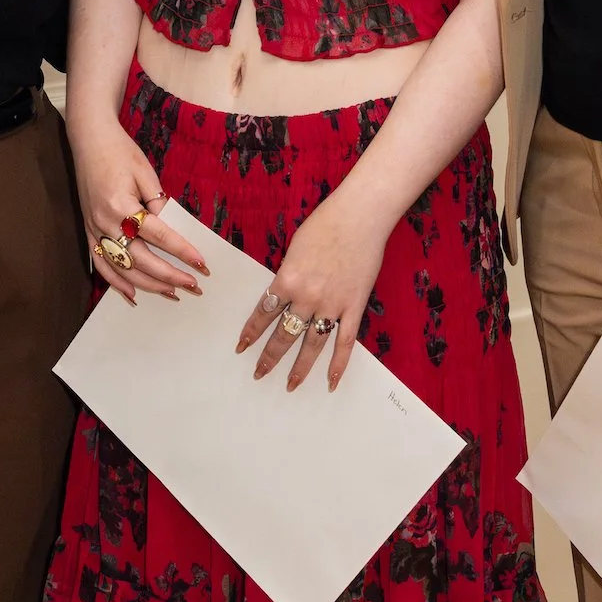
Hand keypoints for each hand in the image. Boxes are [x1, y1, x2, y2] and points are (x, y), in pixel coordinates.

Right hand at [68, 116, 204, 302]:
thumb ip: (158, 203)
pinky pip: (101, 263)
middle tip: (193, 285)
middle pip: (140, 259)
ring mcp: (94, 229)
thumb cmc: (121, 151)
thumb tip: (171, 228)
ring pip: (121, 267)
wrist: (89, 139)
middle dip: (169, 276)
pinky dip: (116, 282)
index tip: (201, 264)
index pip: (158, 235)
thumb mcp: (145, 172)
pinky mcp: (88, 231)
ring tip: (171, 293)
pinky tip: (133, 294)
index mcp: (121, 205)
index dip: (181, 251)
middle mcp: (105, 222)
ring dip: (148, 284)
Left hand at [234, 177, 391, 392]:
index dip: (251, 333)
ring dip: (300, 367)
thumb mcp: (295, 248)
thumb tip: (285, 293)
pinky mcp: (354, 307)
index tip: (241, 347)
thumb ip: (289, 275)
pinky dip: (339, 363)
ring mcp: (331, 305)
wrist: (360, 216)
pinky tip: (331, 381)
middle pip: (284, 334)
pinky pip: (345, 341)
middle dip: (269, 357)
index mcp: (286, 280)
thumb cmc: (326, 224)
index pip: (263, 314)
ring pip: (312, 344)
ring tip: (290, 384)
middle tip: (259, 373)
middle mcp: (306, 297)